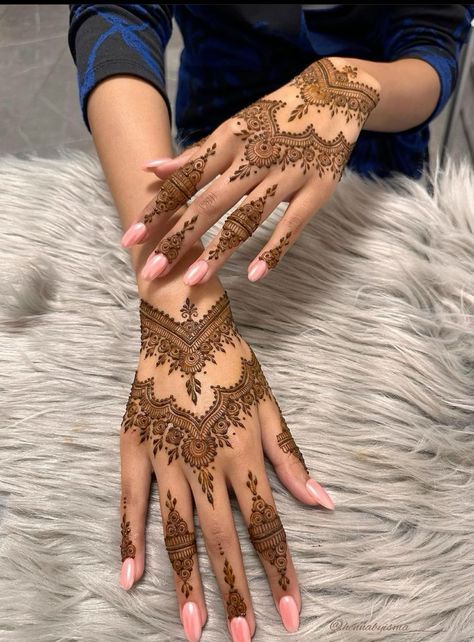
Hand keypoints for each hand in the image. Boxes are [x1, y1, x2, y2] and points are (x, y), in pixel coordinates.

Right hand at [119, 290, 333, 641]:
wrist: (185, 329)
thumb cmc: (232, 366)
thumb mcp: (270, 406)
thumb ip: (291, 458)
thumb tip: (323, 502)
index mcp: (244, 455)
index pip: (267, 526)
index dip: (280, 572)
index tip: (290, 613)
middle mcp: (206, 465)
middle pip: (223, 539)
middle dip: (236, 591)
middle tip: (243, 637)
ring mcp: (167, 459)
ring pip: (178, 530)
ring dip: (187, 581)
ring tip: (194, 626)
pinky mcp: (135, 448)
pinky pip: (131, 502)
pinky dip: (130, 540)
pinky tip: (132, 577)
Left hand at [121, 57, 379, 284]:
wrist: (334, 94)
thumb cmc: (274, 118)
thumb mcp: (233, 127)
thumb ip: (195, 154)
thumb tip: (151, 169)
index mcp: (230, 140)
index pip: (185, 180)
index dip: (156, 210)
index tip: (130, 238)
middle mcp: (255, 158)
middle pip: (210, 203)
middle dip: (179, 238)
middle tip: (153, 270)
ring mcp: (287, 174)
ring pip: (248, 218)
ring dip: (219, 251)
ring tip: (194, 280)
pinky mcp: (316, 190)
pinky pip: (292, 225)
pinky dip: (273, 250)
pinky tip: (253, 275)